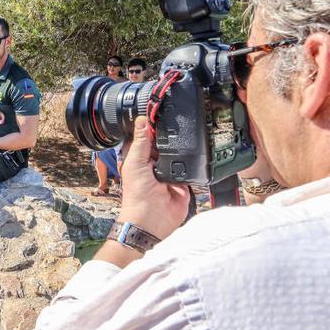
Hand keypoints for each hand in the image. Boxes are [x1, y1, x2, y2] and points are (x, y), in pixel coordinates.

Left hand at [118, 116, 189, 239]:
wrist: (152, 219)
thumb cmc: (136, 195)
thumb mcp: (135, 162)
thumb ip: (141, 142)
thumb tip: (142, 120)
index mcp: (141, 158)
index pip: (149, 136)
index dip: (153, 125)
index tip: (161, 110)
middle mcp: (156, 163)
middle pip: (166, 143)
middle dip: (171, 136)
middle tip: (178, 121)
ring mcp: (170, 172)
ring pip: (180, 153)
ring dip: (182, 149)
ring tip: (186, 139)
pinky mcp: (184, 180)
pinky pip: (191, 167)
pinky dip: (193, 162)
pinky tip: (194, 154)